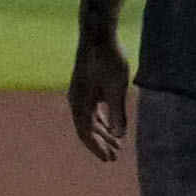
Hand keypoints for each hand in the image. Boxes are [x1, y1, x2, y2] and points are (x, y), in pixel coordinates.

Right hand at [65, 21, 128, 162]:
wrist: (98, 36)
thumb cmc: (108, 60)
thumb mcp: (117, 88)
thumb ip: (118, 112)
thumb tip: (119, 135)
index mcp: (80, 102)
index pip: (86, 132)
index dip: (97, 148)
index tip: (109, 160)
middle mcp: (77, 100)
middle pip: (87, 129)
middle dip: (101, 144)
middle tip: (114, 158)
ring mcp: (81, 94)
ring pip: (90, 119)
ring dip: (103, 133)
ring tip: (117, 145)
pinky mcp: (87, 87)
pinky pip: (93, 110)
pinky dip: (102, 120)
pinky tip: (112, 126)